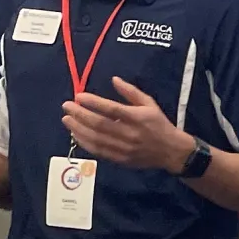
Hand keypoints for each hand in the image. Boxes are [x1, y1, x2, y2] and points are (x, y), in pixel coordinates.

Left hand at [64, 79, 191, 171]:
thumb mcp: (150, 104)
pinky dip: (85, 142)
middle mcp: (130, 133)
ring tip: (67, 119)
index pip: (111, 109)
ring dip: (78, 128)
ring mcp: (124, 148)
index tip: (79, 96)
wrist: (171, 151)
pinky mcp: (120, 159)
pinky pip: (99, 151)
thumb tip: (114, 79)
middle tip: (67, 106)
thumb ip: (131, 92)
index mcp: (138, 118)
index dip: (93, 102)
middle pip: (99, 124)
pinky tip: (76, 134)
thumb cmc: (159, 124)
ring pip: (96, 138)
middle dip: (80, 114)